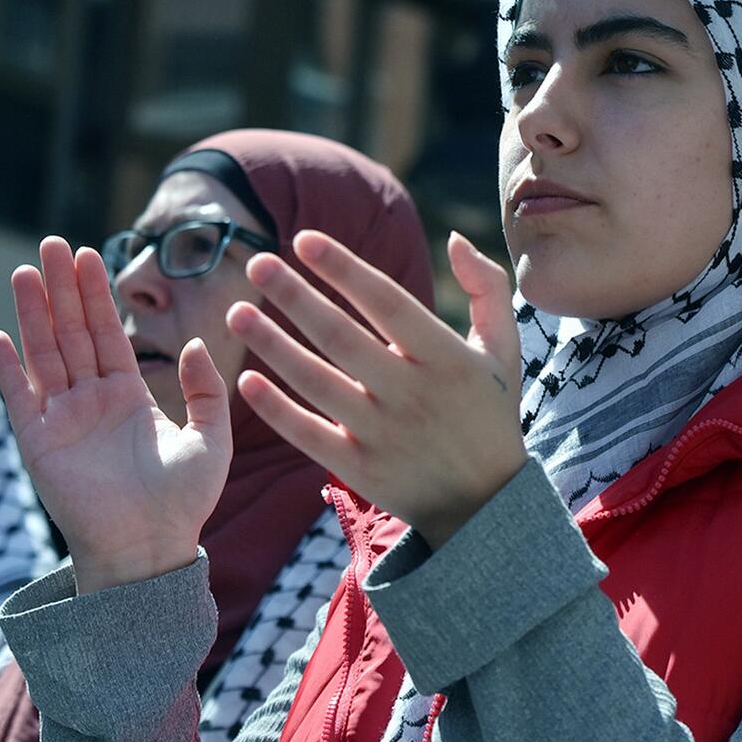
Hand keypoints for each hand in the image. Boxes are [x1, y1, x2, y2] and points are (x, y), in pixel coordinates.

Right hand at [0, 238, 230, 592]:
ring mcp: (62, 421)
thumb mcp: (212, 439)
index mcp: (128, 397)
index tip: (89, 253)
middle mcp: (91, 402)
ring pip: (45, 355)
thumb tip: (193, 344)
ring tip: (26, 270)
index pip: (107, 333)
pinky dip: (9, 369)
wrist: (151, 550)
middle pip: (71, 333)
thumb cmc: (184, 502)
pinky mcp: (39, 445)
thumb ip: (206, 390)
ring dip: (33, 313)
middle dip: (62, 289)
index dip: (97, 294)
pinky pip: (20, 400)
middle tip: (51, 243)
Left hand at [228, 230, 526, 546]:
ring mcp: (384, 434)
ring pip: (315, 381)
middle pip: (340, 337)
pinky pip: (308, 434)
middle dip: (294, 296)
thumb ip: (487, 287)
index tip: (303, 239)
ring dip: (272, 344)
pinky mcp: (361, 470)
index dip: (344, 268)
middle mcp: (412, 393)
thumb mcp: (503, 348)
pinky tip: (245, 380)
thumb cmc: (490, 412)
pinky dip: (275, 409)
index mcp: (446, 357)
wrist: (487, 503)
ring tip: (237, 312)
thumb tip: (452, 238)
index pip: (386, 302)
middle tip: (256, 263)